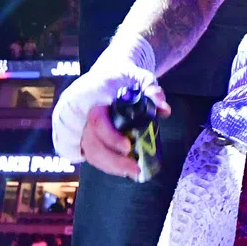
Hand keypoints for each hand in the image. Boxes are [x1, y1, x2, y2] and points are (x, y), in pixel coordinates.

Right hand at [51, 38, 170, 175]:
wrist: (110, 73)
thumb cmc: (126, 75)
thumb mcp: (141, 76)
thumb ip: (152, 89)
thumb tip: (164, 109)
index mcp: (95, 95)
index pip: (97, 120)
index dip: (110, 136)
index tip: (128, 148)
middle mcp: (84, 111)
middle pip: (92, 141)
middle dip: (112, 160)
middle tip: (135, 169)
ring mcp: (82, 123)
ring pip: (89, 150)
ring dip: (110, 166)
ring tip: (133, 172)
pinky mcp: (85, 134)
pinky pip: (91, 153)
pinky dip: (106, 164)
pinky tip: (122, 170)